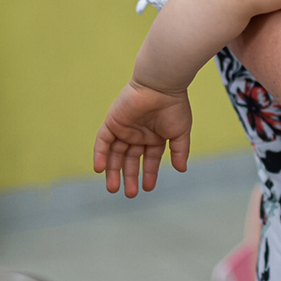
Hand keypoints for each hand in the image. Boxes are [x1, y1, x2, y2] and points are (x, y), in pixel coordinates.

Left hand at [94, 81, 192, 198]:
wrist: (161, 86)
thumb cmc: (174, 107)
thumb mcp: (180, 133)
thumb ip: (179, 152)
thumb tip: (181, 170)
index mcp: (154, 137)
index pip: (148, 160)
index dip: (148, 174)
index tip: (147, 189)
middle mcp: (137, 134)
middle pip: (129, 160)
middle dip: (129, 177)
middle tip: (129, 194)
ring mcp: (123, 129)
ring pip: (115, 154)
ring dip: (113, 171)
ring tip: (114, 188)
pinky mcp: (112, 122)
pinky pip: (103, 141)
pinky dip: (100, 155)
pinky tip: (100, 170)